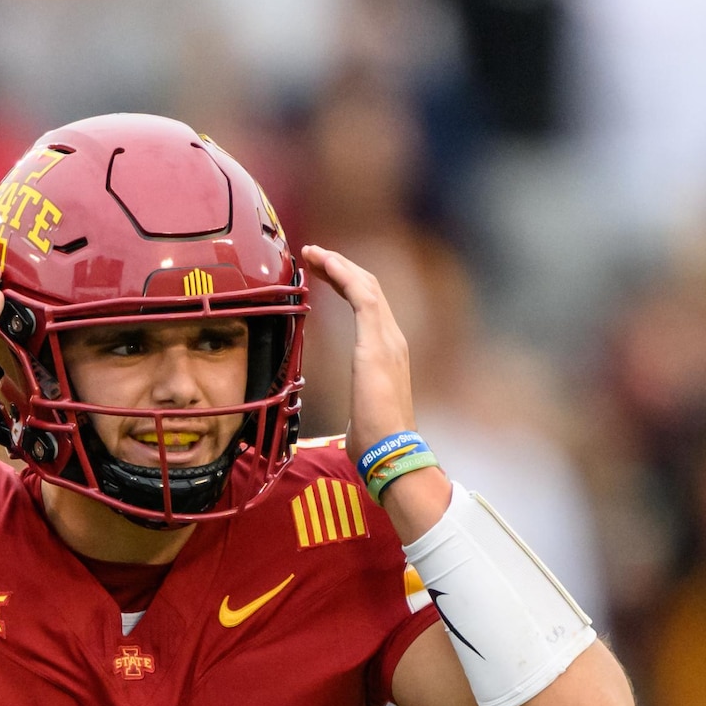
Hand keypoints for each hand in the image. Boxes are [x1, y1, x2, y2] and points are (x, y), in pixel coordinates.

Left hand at [302, 244, 418, 465]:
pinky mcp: (377, 343)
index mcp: (388, 354)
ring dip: (338, 264)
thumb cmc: (377, 443)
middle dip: (341, 267)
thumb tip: (355, 424)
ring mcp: (388, 339)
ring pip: (366, 285)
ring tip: (312, 253)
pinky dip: (343, 275)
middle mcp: (392, 340)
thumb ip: (360, 407)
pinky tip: (325, 263)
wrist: (393, 452)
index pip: (369, 306)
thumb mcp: (362, 416)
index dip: (347, 284)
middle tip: (312, 255)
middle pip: (369, 288)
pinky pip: (362, 296)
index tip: (322, 273)